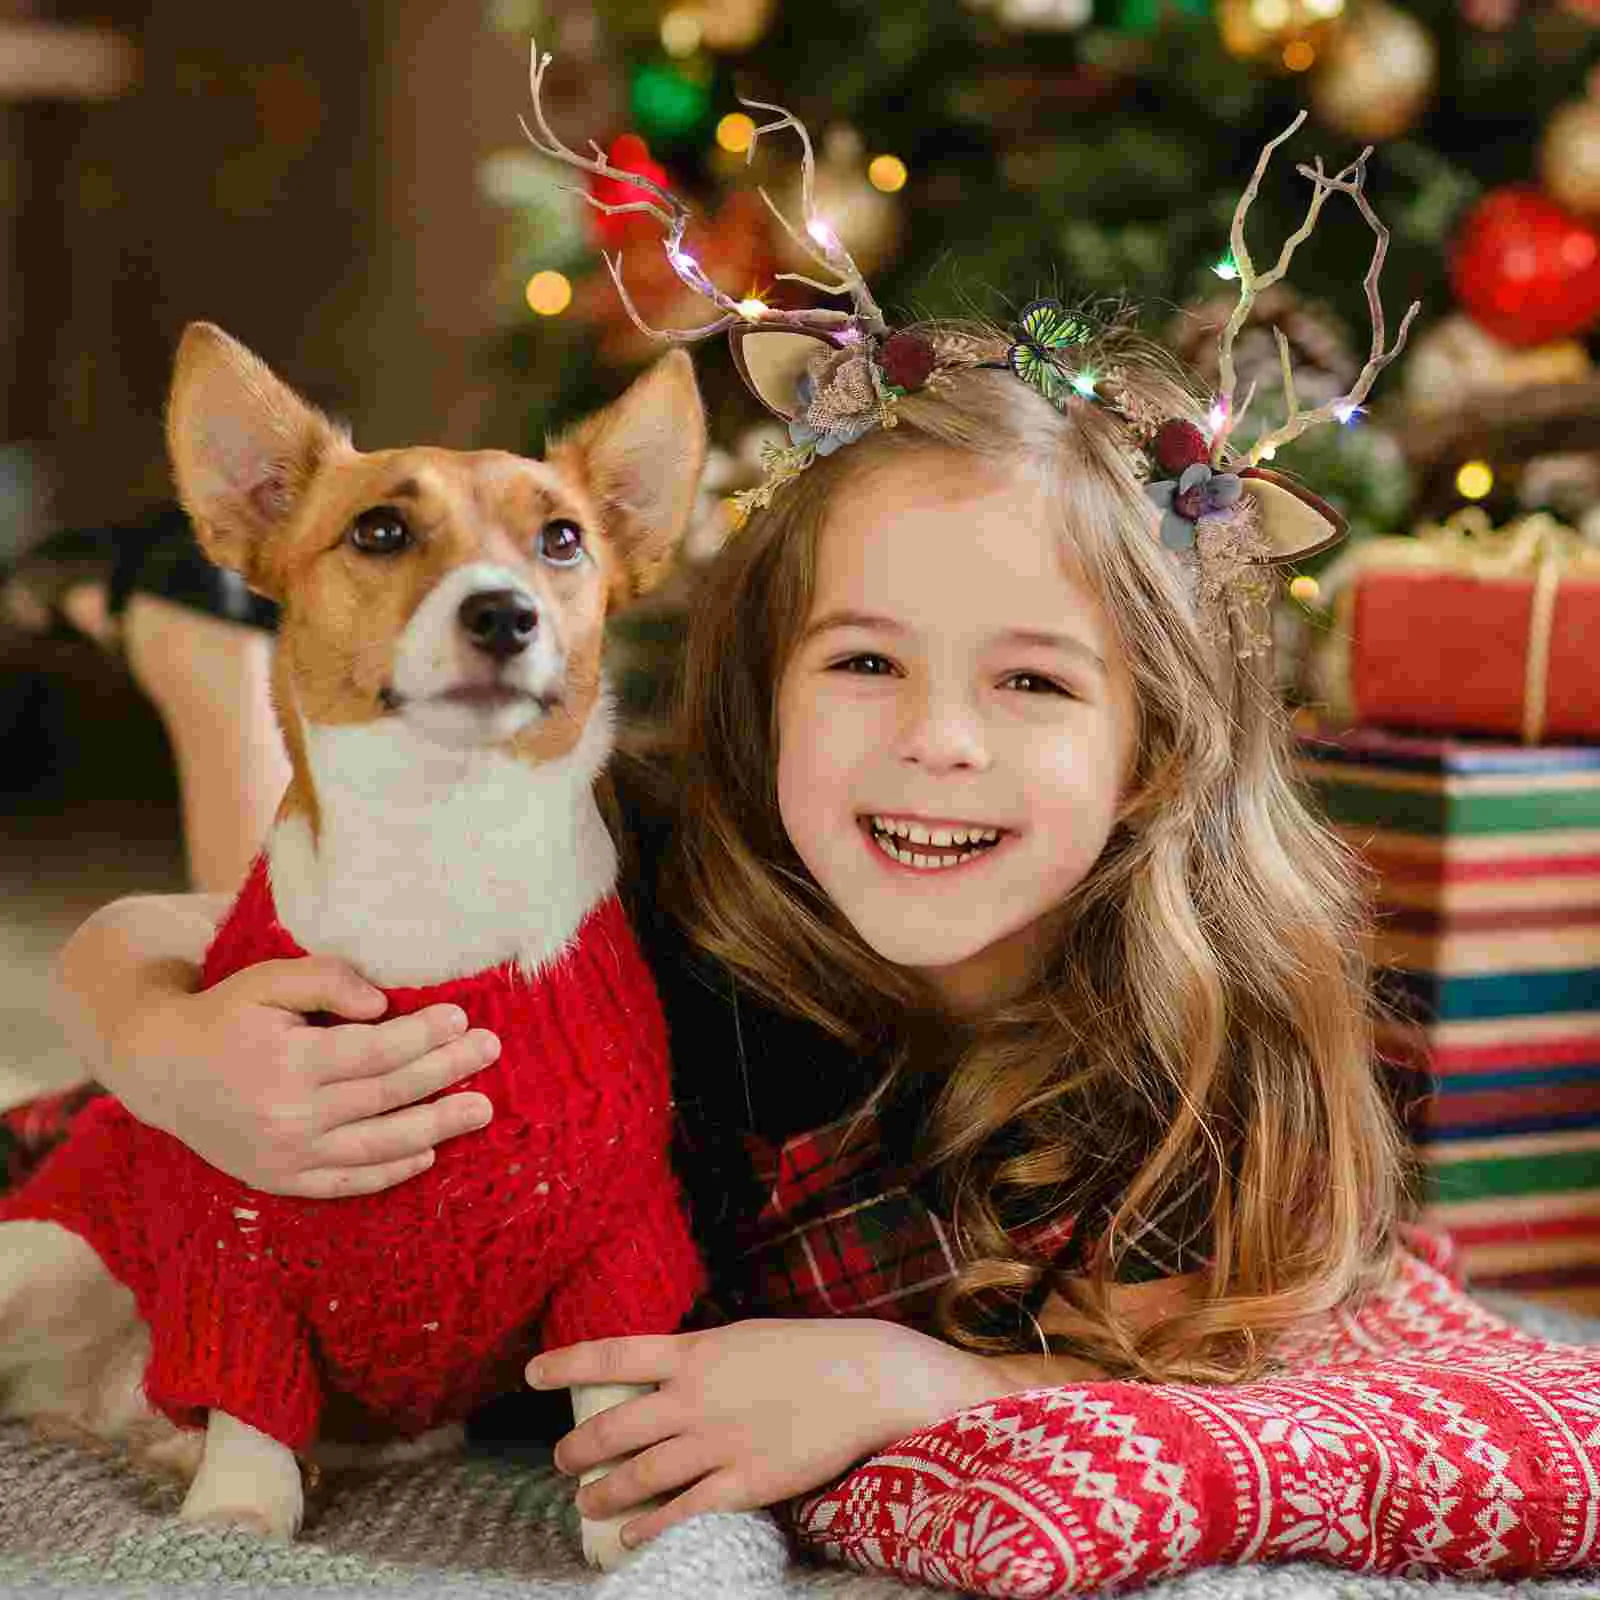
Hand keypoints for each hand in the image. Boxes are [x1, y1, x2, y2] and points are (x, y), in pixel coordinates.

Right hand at [111, 957, 499, 1196]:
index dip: (424, 1035)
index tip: (463, 1017)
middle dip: (445, 1073)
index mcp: (287, 1062)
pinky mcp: (281, 1180)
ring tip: (482, 1110)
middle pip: (387, 1096)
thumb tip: (384, 1003)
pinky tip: (428, 1153)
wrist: (162, 1072)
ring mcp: (286, 1155)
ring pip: (377, 1146)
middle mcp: (290, 1116)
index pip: (375, 1052)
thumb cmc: (226, 1015)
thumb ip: (326, 980)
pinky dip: (390, 1172)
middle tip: (491, 1052)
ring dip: (436, 1127)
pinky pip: (346, 1183)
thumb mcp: (267, 980)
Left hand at [528, 1318, 1006, 1548]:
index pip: (613, 1354)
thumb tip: (666, 1373)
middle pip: (614, 1428)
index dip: (566, 1364)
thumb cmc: (806, 1352)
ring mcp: (716, 1443)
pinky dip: (649, 1526)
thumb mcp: (743, 1339)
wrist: (862, 1378)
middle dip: (578, 1449)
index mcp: (696, 1352)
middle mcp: (695, 1397)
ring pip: (639, 1475)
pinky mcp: (743, 1482)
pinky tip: (631, 1535)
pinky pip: (683, 1511)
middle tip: (562, 1460)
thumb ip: (700, 1359)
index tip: (530, 1373)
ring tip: (585, 1502)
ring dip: (604, 1492)